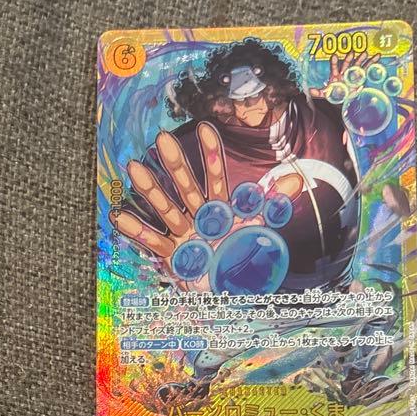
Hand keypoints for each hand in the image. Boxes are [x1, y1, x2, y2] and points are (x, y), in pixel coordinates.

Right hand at [111, 127, 300, 283]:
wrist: (229, 289)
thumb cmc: (239, 254)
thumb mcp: (258, 228)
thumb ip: (272, 203)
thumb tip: (297, 179)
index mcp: (219, 207)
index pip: (216, 176)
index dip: (211, 154)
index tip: (204, 127)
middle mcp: (198, 216)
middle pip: (186, 187)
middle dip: (175, 164)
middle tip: (162, 139)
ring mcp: (183, 233)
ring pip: (166, 208)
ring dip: (151, 190)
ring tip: (134, 168)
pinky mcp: (172, 255)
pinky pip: (154, 241)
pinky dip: (136, 230)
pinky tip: (119, 217)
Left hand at [310, 50, 380, 97]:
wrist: (344, 97)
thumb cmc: (335, 94)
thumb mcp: (326, 94)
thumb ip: (318, 92)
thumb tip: (309, 91)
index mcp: (335, 75)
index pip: (334, 67)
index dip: (333, 62)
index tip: (333, 56)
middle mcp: (344, 72)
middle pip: (346, 63)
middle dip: (349, 58)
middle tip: (352, 52)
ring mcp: (353, 72)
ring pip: (357, 64)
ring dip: (361, 58)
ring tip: (365, 53)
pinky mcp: (361, 75)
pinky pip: (367, 67)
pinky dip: (372, 62)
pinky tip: (377, 56)